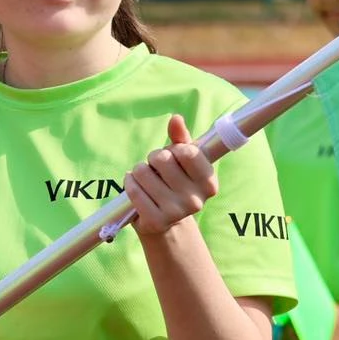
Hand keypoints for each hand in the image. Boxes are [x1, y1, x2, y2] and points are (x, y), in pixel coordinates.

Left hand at [124, 115, 217, 236]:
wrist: (166, 221)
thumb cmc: (175, 182)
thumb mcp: (183, 160)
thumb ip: (181, 138)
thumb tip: (176, 118)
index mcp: (209, 183)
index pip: (187, 152)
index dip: (174, 149)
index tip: (174, 156)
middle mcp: (196, 200)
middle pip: (162, 159)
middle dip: (154, 158)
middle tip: (157, 169)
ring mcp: (176, 213)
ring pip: (143, 172)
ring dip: (139, 170)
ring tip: (145, 178)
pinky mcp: (156, 221)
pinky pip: (133, 190)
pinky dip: (129, 183)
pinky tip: (134, 185)